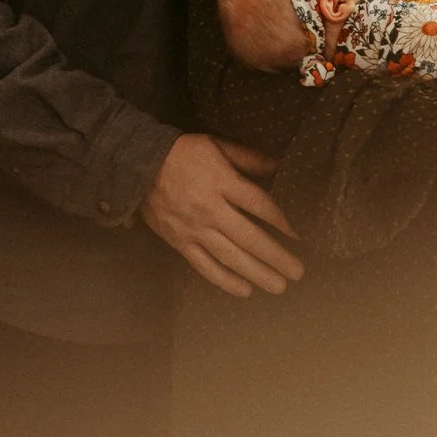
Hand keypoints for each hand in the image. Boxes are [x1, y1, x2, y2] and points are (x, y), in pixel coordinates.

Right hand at [140, 135, 303, 298]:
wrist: (138, 165)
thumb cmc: (184, 153)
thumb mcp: (218, 145)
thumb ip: (249, 158)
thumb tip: (279, 167)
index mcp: (222, 183)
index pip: (259, 205)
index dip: (281, 222)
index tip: (297, 236)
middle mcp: (211, 210)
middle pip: (249, 237)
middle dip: (275, 257)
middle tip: (297, 273)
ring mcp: (195, 229)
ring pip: (230, 257)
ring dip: (257, 273)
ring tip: (279, 287)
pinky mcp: (180, 243)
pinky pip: (205, 266)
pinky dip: (225, 280)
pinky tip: (245, 291)